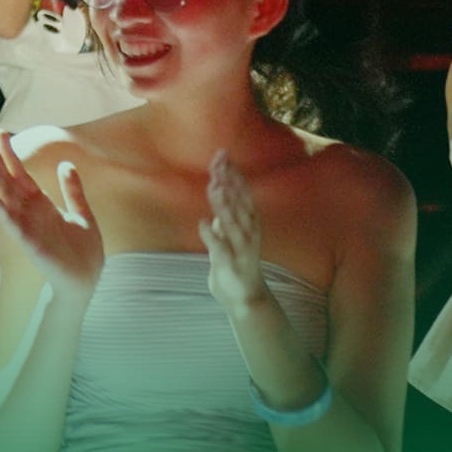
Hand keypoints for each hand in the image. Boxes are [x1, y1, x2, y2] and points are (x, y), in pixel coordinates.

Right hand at [0, 130, 102, 300]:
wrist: (85, 280)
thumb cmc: (83, 252)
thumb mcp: (82, 214)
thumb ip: (72, 190)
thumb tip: (66, 164)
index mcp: (42, 204)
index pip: (21, 173)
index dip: (11, 153)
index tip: (1, 132)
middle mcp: (29, 211)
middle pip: (8, 178)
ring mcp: (26, 224)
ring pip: (4, 193)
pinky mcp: (26, 239)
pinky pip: (8, 218)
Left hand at [200, 150, 267, 315]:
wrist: (244, 297)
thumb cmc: (234, 258)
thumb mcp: (229, 229)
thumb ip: (224, 207)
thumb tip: (218, 181)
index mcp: (249, 223)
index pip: (242, 192)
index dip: (233, 173)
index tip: (222, 154)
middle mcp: (249, 233)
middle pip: (241, 203)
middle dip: (231, 182)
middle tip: (219, 162)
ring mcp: (241, 250)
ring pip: (234, 224)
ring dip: (225, 205)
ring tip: (214, 186)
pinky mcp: (230, 266)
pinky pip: (220, 249)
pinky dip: (212, 235)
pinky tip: (202, 223)